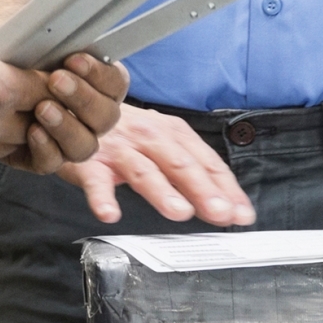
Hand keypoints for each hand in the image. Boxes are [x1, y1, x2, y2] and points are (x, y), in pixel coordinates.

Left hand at [13, 49, 129, 174]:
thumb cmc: (15, 51)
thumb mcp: (39, 40)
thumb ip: (62, 37)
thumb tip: (73, 22)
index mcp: (98, 83)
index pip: (117, 83)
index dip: (101, 74)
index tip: (73, 58)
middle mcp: (89, 115)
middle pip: (106, 117)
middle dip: (83, 98)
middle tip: (56, 80)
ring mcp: (67, 139)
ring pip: (85, 146)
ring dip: (67, 126)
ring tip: (42, 108)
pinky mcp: (42, 156)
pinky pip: (53, 163)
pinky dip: (46, 148)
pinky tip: (31, 130)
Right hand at [52, 103, 255, 226]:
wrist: (80, 109)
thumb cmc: (128, 134)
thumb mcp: (163, 145)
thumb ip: (192, 175)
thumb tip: (227, 206)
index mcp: (173, 132)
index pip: (206, 162)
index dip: (226, 189)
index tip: (242, 214)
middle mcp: (150, 136)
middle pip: (180, 164)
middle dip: (202, 189)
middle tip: (220, 213)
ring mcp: (120, 148)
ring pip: (144, 170)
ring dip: (162, 191)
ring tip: (179, 213)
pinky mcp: (90, 161)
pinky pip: (96, 180)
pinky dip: (103, 197)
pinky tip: (110, 213)